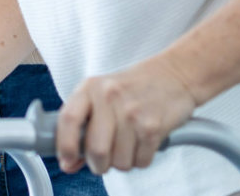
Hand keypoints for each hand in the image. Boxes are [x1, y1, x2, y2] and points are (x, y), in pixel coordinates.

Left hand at [55, 55, 197, 175]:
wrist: (175, 74)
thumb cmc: (133, 87)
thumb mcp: (101, 93)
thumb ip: (82, 123)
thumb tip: (69, 162)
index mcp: (90, 88)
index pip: (68, 119)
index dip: (65, 146)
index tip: (67, 161)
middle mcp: (110, 97)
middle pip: (96, 150)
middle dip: (98, 164)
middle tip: (102, 161)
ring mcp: (133, 112)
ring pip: (120, 162)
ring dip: (122, 162)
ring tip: (127, 145)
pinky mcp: (153, 126)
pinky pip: (141, 161)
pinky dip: (140, 160)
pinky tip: (142, 143)